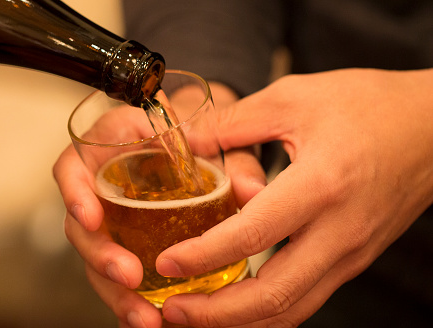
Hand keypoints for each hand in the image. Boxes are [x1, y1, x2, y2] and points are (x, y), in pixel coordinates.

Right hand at [54, 83, 249, 327]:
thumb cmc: (195, 137)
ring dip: (115, 290)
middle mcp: (101, 186)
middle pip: (81, 226)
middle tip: (129, 278)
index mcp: (109, 149)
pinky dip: (129, 298)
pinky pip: (117, 272)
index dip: (74, 193)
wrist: (194, 144)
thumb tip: (253, 190)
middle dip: (100, 256)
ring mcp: (110, 218)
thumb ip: (230, 160)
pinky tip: (148, 318)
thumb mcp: (214, 142)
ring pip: (97, 258)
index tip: (91, 219)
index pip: (72, 166)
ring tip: (144, 317)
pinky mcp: (124, 243)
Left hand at [157, 68, 432, 326]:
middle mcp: (339, 231)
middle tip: (173, 311)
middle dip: (216, 313)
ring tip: (196, 317)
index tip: (166, 264)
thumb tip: (185, 142)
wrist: (432, 126)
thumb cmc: (368, 105)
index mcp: (321, 185)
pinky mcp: (352, 258)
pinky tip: (237, 306)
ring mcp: (350, 252)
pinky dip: (267, 311)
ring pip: (291, 309)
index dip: (203, 255)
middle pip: (273, 296)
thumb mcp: (295, 98)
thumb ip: (234, 122)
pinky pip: (306, 297)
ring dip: (239, 322)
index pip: (253, 235)